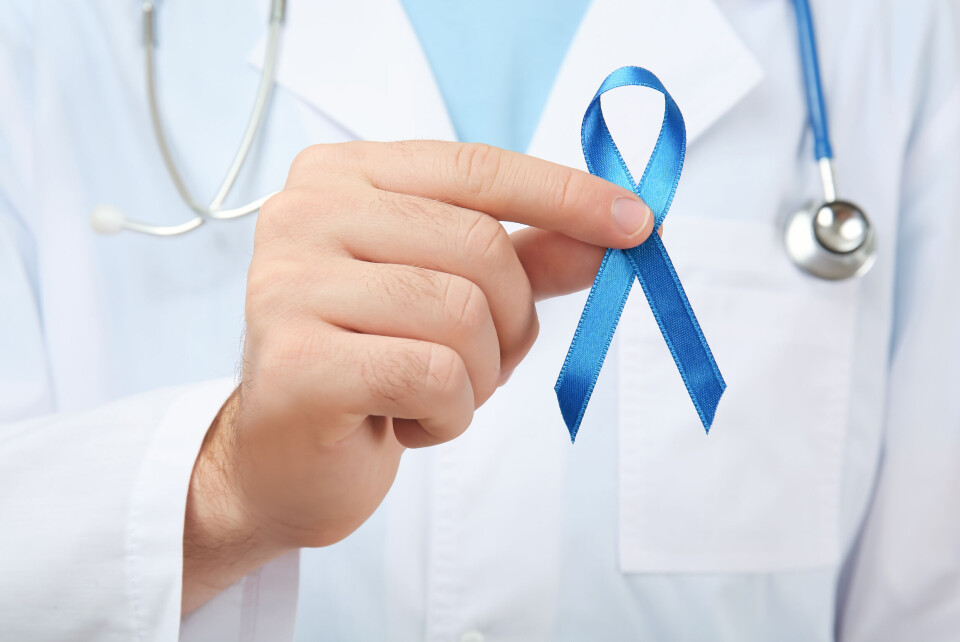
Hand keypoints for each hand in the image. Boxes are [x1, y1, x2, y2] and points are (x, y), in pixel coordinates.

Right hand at [182, 141, 652, 611]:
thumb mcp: (455, 295)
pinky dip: (448, 414)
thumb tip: (618, 233)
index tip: (637, 224)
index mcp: (341, 176)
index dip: (565, 196)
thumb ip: (528, 257)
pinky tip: (405, 422)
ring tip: (432, 394)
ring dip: (478, 376)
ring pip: (462, 313)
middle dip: (511, 321)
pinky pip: (435, 375)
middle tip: (482, 362)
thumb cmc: (372, 366)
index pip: (475, 167)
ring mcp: (288, 283)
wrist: (284, 460)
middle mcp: (304, 214)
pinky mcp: (296, 359)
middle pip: (478, 245)